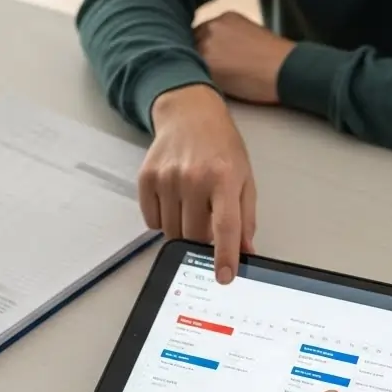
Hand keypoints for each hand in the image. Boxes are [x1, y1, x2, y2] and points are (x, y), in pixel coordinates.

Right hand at [143, 84, 256, 282]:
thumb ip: (245, 217)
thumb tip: (245, 252)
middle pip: (193, 235)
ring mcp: (167, 177)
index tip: (224, 278)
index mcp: (223, 178)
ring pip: (170, 231)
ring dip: (182, 230)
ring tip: (191, 205)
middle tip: (207, 223)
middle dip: (201, 240)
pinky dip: (163, 219)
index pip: (225, 227)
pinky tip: (174, 199)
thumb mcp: (244, 178)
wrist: (189, 114)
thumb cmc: (221, 147)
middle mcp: (193, 178)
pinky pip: (151, 220)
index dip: (224, 256)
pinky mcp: (146, 178)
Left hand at [194, 11, 294, 104]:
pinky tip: (209, 89)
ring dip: (194, 70)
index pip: (201, 33)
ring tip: (207, 84)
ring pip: (188, 59)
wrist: (287, 70)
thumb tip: (223, 55)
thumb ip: (233, 40)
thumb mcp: (254, 38)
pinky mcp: (207, 62)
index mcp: (226, 18)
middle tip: (202, 75)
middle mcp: (213, 26)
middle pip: (191, 44)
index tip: (207, 62)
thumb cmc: (277, 61)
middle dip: (195, 59)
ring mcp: (207, 42)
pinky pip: (192, 72)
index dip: (203, 51)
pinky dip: (196, 81)